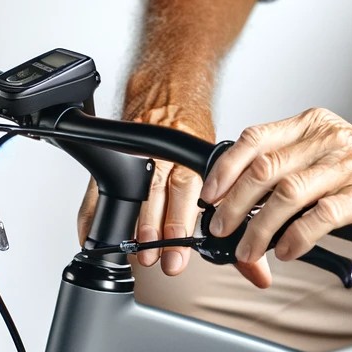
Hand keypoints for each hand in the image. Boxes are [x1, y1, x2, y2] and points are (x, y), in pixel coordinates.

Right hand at [75, 82, 271, 287]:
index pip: (190, 189)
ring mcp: (141, 147)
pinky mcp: (116, 150)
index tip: (181, 252)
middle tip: (158, 257)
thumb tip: (259, 272)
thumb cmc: (200, 130)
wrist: (172, 79)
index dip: (183, 223)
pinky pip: (101, 183)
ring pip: (136, 187)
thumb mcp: (227, 167)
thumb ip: (241, 222)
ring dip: (136, 222)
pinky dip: (94, 212)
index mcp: (196, 152)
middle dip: (159, 229)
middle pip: (163, 190)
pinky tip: (93, 235)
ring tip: (136, 250)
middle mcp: (168, 149)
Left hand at [201, 107, 351, 266]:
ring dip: (258, 229)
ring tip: (248, 253)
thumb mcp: (337, 156)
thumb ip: (298, 168)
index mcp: (315, 126)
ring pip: (286, 194)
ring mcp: (349, 166)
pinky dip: (297, 237)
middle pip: (263, 169)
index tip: (210, 196)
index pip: (255, 139)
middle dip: (233, 206)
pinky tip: (287, 252)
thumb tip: (250, 201)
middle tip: (221, 231)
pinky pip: (321, 216)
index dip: (225, 169)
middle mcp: (328, 140)